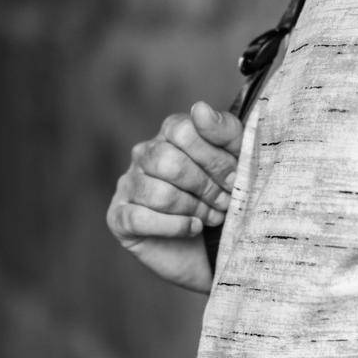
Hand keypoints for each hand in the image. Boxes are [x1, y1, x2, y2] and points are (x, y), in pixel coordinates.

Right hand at [107, 101, 242, 292]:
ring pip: (158, 193)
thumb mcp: (238, 160)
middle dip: (205, 187)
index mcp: (170, 132)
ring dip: (193, 209)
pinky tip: (193, 228)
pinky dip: (174, 226)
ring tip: (212, 218)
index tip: (234, 179)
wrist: (214, 249)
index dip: (212, 158)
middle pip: (168, 162)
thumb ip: (224, 131)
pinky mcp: (119, 217)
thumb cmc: (225, 197)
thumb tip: (199, 108)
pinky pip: (139, 218)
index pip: (182, 131)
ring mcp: (128, 184)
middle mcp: (144, 153)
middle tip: (225, 203)